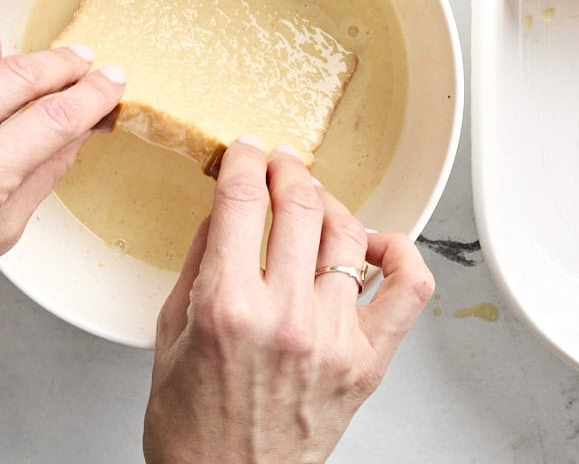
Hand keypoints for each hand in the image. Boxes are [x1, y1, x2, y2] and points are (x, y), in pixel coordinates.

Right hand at [144, 140, 434, 462]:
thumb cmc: (195, 428)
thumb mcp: (169, 336)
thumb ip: (199, 263)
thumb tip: (225, 208)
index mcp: (227, 307)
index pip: (244, 200)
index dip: (246, 160)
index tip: (247, 150)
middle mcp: (286, 317)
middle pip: (300, 205)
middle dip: (288, 169)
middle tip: (281, 165)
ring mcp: (335, 338)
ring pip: (348, 233)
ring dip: (330, 203)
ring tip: (316, 202)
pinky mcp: (370, 360)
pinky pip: (409, 288)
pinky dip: (399, 253)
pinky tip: (374, 245)